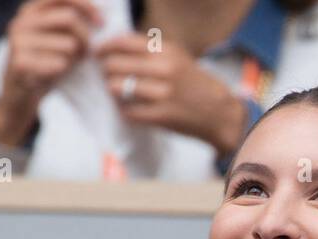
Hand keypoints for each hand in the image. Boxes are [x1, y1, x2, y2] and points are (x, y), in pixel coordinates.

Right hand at [0, 0, 102, 145]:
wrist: (20, 95)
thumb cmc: (45, 63)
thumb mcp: (57, 38)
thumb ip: (72, 23)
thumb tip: (105, 10)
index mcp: (31, 11)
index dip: (87, 6)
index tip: (102, 22)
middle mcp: (21, 22)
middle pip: (69, 19)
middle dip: (86, 38)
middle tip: (87, 53)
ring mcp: (18, 42)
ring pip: (68, 44)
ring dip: (75, 59)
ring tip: (67, 65)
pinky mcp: (20, 63)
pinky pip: (60, 64)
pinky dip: (65, 71)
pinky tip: (57, 75)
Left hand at [95, 32, 247, 155]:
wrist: (219, 112)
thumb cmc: (194, 83)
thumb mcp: (177, 57)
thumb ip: (150, 51)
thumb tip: (115, 48)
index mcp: (166, 50)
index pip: (124, 42)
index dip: (105, 47)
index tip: (98, 53)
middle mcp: (164, 69)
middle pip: (115, 65)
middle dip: (106, 71)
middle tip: (107, 76)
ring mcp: (163, 94)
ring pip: (118, 87)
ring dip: (112, 91)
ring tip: (117, 93)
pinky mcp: (162, 116)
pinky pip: (128, 111)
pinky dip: (124, 111)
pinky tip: (128, 109)